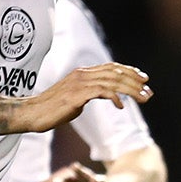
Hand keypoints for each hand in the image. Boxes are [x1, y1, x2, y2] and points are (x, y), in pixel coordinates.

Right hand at [20, 63, 150, 133]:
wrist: (31, 114)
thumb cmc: (51, 109)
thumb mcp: (74, 98)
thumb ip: (89, 93)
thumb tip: (102, 95)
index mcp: (82, 73)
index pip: (111, 67)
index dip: (129, 71)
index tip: (144, 79)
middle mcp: (82, 74)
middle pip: (115, 72)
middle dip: (135, 81)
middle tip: (149, 91)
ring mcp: (79, 83)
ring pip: (112, 81)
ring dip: (131, 90)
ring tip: (143, 98)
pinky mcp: (76, 95)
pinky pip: (101, 92)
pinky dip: (114, 97)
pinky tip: (121, 106)